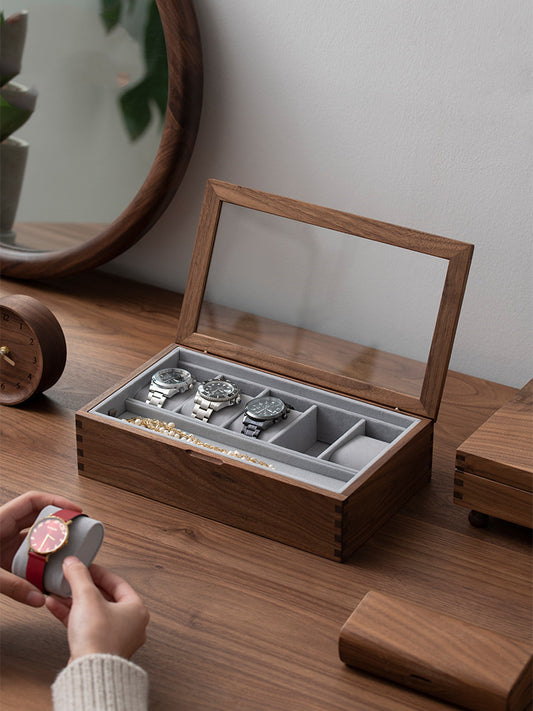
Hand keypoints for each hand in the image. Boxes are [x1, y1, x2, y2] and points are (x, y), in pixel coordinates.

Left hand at [0, 491, 81, 606]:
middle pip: (37, 518)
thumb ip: (12, 586)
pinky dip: (36, 560)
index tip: (74, 510)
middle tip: (77, 532)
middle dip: (58, 524)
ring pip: (31, 538)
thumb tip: (37, 597)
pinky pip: (23, 555)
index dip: (56, 501)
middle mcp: (1, 529)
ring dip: (48, 544)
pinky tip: (45, 571)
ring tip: (65, 553)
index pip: (33, 501)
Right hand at [46, 557, 148, 661]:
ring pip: (93, 612)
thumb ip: (79, 576)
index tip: (86, 567)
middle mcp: (130, 624)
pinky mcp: (100, 648)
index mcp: (136, 609)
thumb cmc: (99, 639)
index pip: (118, 583)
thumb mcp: (87, 597)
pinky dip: (72, 615)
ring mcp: (115, 637)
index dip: (99, 573)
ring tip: (59, 591)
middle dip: (83, 588)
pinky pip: (86, 625)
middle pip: (104, 597)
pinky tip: (56, 606)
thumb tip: (74, 563)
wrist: (91, 672)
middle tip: (73, 578)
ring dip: (74, 601)